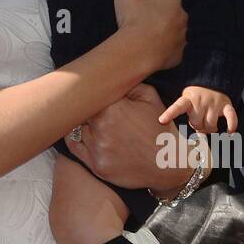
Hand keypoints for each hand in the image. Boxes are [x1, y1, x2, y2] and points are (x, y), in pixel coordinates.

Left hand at [66, 83, 192, 191]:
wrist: (169, 163)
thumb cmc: (160, 127)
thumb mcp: (150, 97)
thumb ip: (128, 84)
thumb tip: (109, 77)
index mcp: (112, 108)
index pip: (88, 95)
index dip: (89, 94)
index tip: (91, 94)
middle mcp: (101, 128)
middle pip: (80, 112)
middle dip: (86, 108)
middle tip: (87, 106)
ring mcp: (98, 148)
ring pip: (78, 128)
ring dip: (83, 124)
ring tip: (92, 122)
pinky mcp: (96, 165)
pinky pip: (74, 148)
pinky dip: (74, 139)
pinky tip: (78, 133)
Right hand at [88, 0, 185, 71]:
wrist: (138, 50)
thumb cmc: (135, 14)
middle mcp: (193, 10)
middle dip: (184, 0)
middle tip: (169, 0)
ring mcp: (191, 33)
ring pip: (192, 23)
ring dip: (183, 21)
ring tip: (172, 19)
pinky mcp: (185, 51)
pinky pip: (185, 44)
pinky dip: (179, 42)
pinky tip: (171, 39)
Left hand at [160, 86, 237, 133]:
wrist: (213, 81)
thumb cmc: (197, 97)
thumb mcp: (187, 101)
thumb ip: (188, 117)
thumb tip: (196, 137)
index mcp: (188, 99)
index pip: (177, 107)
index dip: (169, 114)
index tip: (161, 121)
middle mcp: (201, 100)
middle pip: (197, 123)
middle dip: (197, 126)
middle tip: (199, 122)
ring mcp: (214, 102)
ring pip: (211, 124)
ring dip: (210, 129)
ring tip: (209, 125)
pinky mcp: (227, 105)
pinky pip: (231, 118)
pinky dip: (231, 125)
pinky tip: (229, 132)